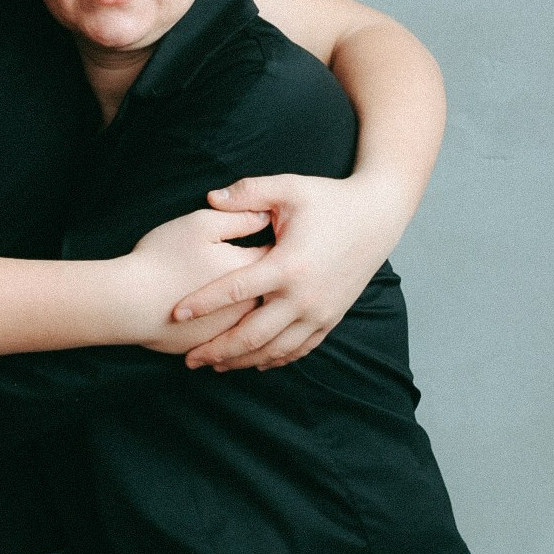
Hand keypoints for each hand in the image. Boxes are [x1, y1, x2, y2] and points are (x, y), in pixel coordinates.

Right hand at [129, 206, 270, 353]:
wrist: (129, 302)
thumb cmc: (162, 257)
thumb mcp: (200, 224)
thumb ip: (238, 216)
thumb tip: (267, 214)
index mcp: (249, 270)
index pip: (279, 253)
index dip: (284, 241)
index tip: (284, 234)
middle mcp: (249, 303)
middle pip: (277, 290)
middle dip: (280, 278)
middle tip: (283, 266)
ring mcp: (232, 329)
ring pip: (261, 320)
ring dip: (268, 311)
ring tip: (270, 299)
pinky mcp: (215, 345)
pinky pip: (239, 341)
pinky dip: (246, 334)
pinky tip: (247, 326)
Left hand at [172, 172, 401, 370]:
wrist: (377, 217)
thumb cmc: (329, 199)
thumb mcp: (288, 188)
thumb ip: (247, 193)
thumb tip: (210, 197)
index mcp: (288, 264)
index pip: (235, 290)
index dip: (203, 302)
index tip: (177, 312)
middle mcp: (303, 296)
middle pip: (252, 334)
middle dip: (217, 349)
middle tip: (188, 358)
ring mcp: (319, 312)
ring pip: (274, 350)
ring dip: (242, 360)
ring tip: (213, 365)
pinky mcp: (331, 318)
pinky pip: (299, 349)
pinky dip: (274, 359)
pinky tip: (253, 362)